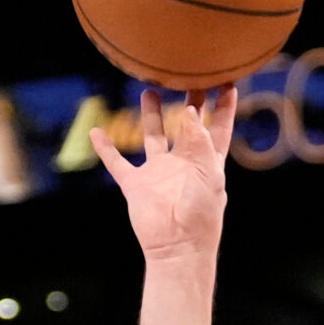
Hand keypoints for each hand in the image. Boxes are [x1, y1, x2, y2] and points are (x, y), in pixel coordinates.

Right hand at [92, 85, 236, 260]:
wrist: (178, 249)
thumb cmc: (201, 216)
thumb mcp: (208, 174)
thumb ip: (200, 140)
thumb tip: (189, 110)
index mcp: (207, 163)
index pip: (218, 128)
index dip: (224, 107)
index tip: (227, 83)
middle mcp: (183, 164)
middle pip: (186, 125)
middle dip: (189, 101)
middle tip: (188, 75)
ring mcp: (159, 174)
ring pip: (153, 137)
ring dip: (151, 115)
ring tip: (149, 90)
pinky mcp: (137, 186)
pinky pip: (117, 163)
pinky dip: (105, 149)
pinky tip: (96, 132)